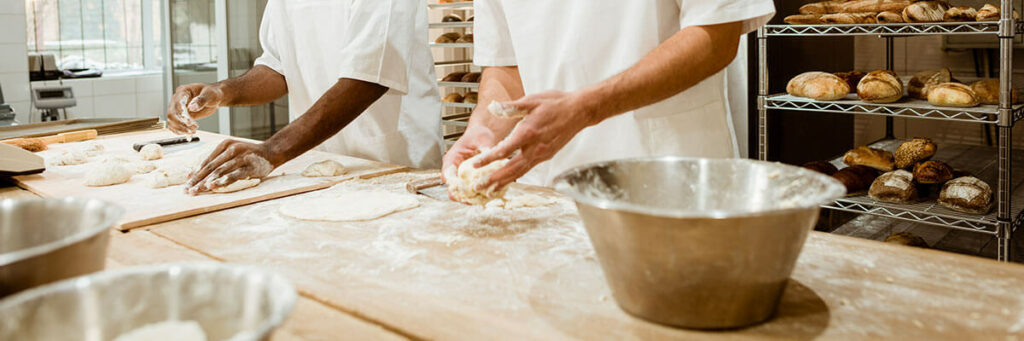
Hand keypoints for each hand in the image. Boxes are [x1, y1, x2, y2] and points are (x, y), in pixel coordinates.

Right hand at [166, 83, 224, 133]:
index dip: (181, 113)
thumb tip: (192, 107)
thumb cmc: (211, 93)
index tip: (188, 122)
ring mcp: (177, 108)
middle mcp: (177, 100)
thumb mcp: (210, 94)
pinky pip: (174, 125)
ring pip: (171, 120)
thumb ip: (201, 100)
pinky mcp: (180, 116)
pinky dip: (179, 130)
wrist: (213, 98)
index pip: (178, 102)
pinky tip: (187, 133)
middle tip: (192, 129)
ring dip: (180, 128)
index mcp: (183, 91)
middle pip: (171, 113)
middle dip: (181, 123)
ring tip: (192, 131)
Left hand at [185, 140, 275, 194]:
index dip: (196, 172)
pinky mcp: (250, 166)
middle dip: (198, 179)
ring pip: (220, 170)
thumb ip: (218, 160)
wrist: (271, 152)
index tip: (187, 182)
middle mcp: (232, 149)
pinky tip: (215, 186)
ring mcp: (241, 157)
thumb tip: (198, 172)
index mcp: (225, 145)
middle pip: (211, 166)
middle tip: (189, 190)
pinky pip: (234, 174)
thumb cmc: (249, 155)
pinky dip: (223, 180)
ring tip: (198, 190)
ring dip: (208, 181)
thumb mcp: (232, 152)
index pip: (207, 161)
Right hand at [442, 124, 502, 200]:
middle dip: (459, 195)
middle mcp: (454, 168)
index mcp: (452, 158)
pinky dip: (476, 194)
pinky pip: (469, 189)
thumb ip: (485, 151)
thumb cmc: (479, 135)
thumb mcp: (483, 141)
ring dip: (468, 197)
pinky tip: (485, 197)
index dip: (452, 184)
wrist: (483, 134)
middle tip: (469, 201)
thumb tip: (490, 158)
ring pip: (460, 190)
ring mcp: (461, 174)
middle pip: (451, 186)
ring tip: (479, 201)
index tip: (460, 190)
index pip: (447, 174)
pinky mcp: (469, 178)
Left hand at [473, 90, 596, 189]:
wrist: (579, 111)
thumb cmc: (556, 103)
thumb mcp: (531, 100)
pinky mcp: (546, 155)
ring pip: (520, 172)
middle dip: (493, 179)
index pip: (504, 150)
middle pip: (510, 168)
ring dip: (503, 182)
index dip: (487, 159)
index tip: (474, 165)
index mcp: (528, 133)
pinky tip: (508, 180)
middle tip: (478, 187)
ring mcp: (542, 154)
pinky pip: (527, 169)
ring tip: (490, 191)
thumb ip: (510, 107)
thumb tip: (493, 106)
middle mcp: (535, 148)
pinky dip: (516, 176)